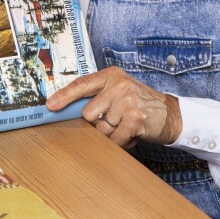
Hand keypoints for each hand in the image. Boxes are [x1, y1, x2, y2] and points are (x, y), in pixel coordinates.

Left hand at [46, 67, 181, 147]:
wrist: (169, 114)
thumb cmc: (138, 103)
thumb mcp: (118, 91)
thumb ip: (97, 96)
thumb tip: (66, 109)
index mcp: (111, 75)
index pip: (82, 84)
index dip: (64, 96)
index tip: (50, 106)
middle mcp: (119, 85)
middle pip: (88, 113)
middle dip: (98, 123)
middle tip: (116, 120)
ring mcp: (128, 101)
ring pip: (100, 129)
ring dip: (111, 134)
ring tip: (125, 126)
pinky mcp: (136, 119)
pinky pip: (114, 139)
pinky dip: (120, 142)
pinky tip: (131, 134)